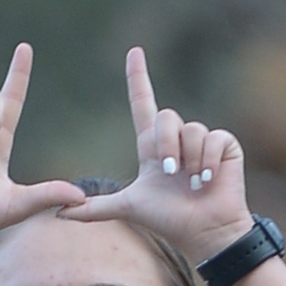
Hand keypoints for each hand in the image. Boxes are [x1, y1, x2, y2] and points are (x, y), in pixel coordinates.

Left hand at [71, 47, 252, 265]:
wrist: (202, 233)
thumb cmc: (168, 220)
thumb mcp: (128, 208)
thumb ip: (94, 208)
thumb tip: (59, 213)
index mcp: (153, 146)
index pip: (143, 104)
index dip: (138, 78)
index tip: (134, 52)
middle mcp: (177, 138)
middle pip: (167, 117)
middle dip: (166, 146)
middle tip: (170, 173)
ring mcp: (203, 140)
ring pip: (190, 129)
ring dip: (189, 160)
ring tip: (193, 183)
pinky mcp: (226, 145)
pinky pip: (214, 138)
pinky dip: (208, 161)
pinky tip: (209, 179)